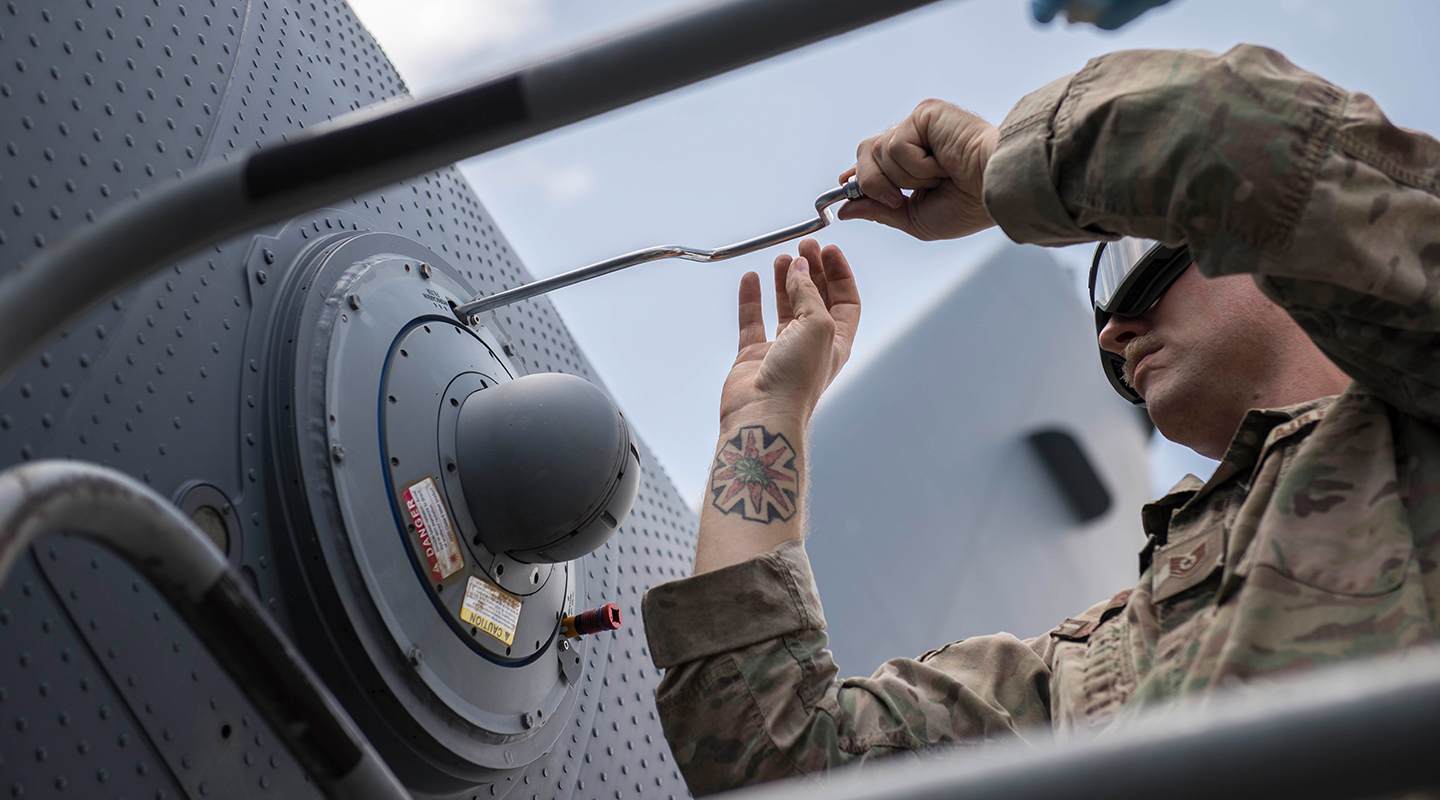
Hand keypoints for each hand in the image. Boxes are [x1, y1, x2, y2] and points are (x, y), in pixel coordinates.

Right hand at [719, 239, 859, 428]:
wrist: (764, 412)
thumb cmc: (798, 380)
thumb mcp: (817, 325)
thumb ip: (807, 292)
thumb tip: (799, 267)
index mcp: (836, 340)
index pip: (845, 300)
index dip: (839, 273)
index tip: (828, 250)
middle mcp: (811, 344)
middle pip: (815, 299)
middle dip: (811, 271)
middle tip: (803, 247)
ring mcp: (782, 349)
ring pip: (785, 307)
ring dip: (784, 281)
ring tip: (781, 258)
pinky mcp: (754, 355)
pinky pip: (752, 320)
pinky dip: (751, 298)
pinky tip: (751, 279)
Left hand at [837, 99, 998, 240]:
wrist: (995, 191)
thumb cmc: (969, 206)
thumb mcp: (915, 219)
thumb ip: (879, 211)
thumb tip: (845, 210)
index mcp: (914, 162)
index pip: (873, 161)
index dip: (856, 174)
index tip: (844, 185)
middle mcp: (915, 139)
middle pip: (865, 153)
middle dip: (873, 182)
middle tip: (898, 197)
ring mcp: (919, 124)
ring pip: (877, 152)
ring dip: (904, 177)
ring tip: (937, 177)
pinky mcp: (926, 113)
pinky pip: (896, 144)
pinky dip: (916, 164)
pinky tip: (941, 163)